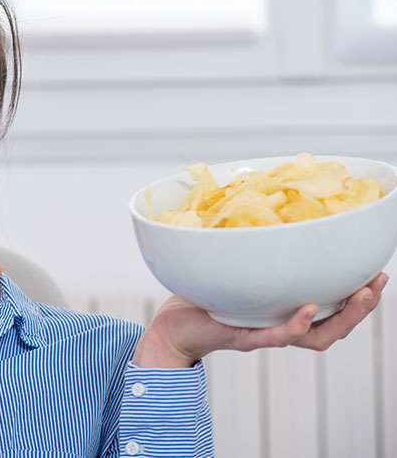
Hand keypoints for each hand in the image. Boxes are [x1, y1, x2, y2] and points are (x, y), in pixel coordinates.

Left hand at [132, 273, 387, 367]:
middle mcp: (280, 326)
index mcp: (285, 312)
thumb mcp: (237, 268)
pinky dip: (295, 325)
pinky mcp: (244, 337)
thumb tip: (274, 210)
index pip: (333, 309)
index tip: (378, 272)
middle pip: (335, 327)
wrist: (171, 323)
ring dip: (343, 318)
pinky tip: (309, 308)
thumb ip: (258, 252)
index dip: (359, 297)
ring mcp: (265, 334)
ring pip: (316, 336)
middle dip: (362, 308)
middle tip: (378, 284)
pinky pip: (276, 336)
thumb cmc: (204, 293)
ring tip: (362, 295)